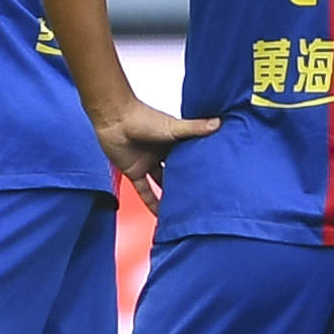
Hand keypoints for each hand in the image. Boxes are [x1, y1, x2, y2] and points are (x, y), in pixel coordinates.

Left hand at [96, 98, 218, 210]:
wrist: (114, 119)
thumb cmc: (141, 118)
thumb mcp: (173, 127)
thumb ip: (194, 128)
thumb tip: (219, 123)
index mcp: (174, 142)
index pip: (191, 157)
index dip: (201, 167)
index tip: (215, 178)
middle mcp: (162, 154)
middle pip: (177, 173)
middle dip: (187, 184)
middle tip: (203, 199)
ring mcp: (148, 164)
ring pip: (162, 184)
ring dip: (171, 196)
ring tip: (186, 209)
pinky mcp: (134, 172)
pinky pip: (144, 191)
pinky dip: (151, 203)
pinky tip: (160, 214)